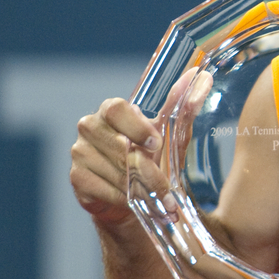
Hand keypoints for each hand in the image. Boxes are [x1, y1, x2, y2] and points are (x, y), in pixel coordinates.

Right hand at [70, 68, 210, 226]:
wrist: (129, 192)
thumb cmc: (148, 156)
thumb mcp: (168, 133)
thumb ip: (183, 106)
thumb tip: (201, 76)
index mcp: (111, 111)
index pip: (116, 109)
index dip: (136, 126)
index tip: (156, 143)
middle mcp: (90, 127)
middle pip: (117, 144)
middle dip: (146, 168)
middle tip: (166, 186)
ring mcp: (80, 152)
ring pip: (113, 170)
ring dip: (141, 188)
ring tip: (162, 200)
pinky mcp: (76, 178)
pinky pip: (104, 188)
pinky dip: (125, 197)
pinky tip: (137, 201)